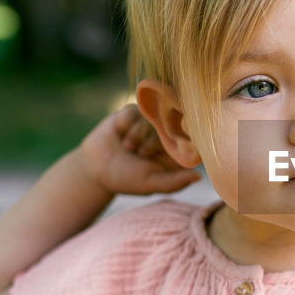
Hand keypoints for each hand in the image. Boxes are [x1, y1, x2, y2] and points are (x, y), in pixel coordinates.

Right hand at [76, 104, 202, 196]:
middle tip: (141, 154)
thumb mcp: (151, 183)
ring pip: (152, 117)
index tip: (168, 145)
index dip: (180, 139)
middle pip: (170, 125)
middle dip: (153, 140)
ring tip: (128, 147)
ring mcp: (149, 120)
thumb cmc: (127, 179)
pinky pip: (135, 110)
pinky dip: (127, 123)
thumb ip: (175, 182)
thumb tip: (199, 177)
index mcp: (175, 149)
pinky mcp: (133, 111)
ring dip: (138, 134)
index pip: (189, 137)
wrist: (95, 169)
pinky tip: (120, 134)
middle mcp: (165, 133)